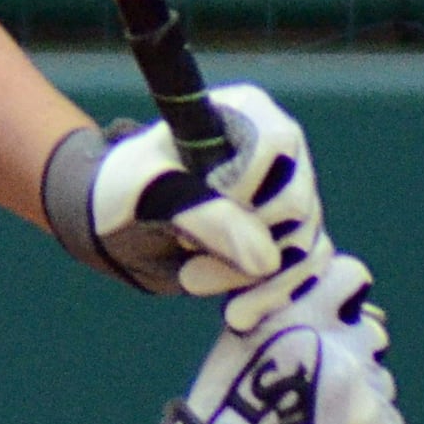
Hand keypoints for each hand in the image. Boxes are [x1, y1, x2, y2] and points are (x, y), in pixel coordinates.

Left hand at [44, 81, 322, 295]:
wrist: (116, 227)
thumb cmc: (123, 191)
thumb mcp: (150, 195)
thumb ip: (204, 217)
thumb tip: (267, 259)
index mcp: (245, 111)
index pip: (277, 144)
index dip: (243, 187)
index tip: (194, 214)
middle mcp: (279, 149)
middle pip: (296, 204)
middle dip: (242, 246)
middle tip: (188, 266)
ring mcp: (290, 193)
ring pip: (305, 242)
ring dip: (254, 280)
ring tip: (194, 282)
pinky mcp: (290, 235)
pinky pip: (308, 267)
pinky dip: (275, 294)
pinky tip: (237, 312)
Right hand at [146, 247, 406, 423]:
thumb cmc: (224, 413)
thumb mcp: (240, 337)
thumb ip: (283, 305)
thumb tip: (316, 280)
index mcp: (306, 317)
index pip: (352, 277)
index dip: (341, 300)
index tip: (328, 321)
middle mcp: (347, 350)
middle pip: (371, 336)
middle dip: (348, 356)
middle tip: (310, 393)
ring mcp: (372, 398)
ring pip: (380, 386)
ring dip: (358, 401)